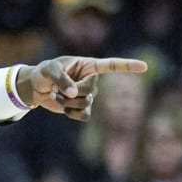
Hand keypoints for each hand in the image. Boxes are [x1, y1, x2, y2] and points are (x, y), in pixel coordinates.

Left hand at [15, 57, 146, 120]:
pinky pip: (84, 116)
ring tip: (56, 95)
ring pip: (86, 104)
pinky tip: (63, 108)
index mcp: (88, 65)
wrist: (37, 87)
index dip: (127, 66)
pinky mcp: (82, 107)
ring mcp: (88, 95)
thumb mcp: (49, 70)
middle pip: (91, 90)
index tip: (145, 67)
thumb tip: (73, 94)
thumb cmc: (44, 72)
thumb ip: (61, 79)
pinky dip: (71, 114)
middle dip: (72, 92)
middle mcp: (92, 80)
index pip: (111, 65)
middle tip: (58, 88)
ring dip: (67, 103)